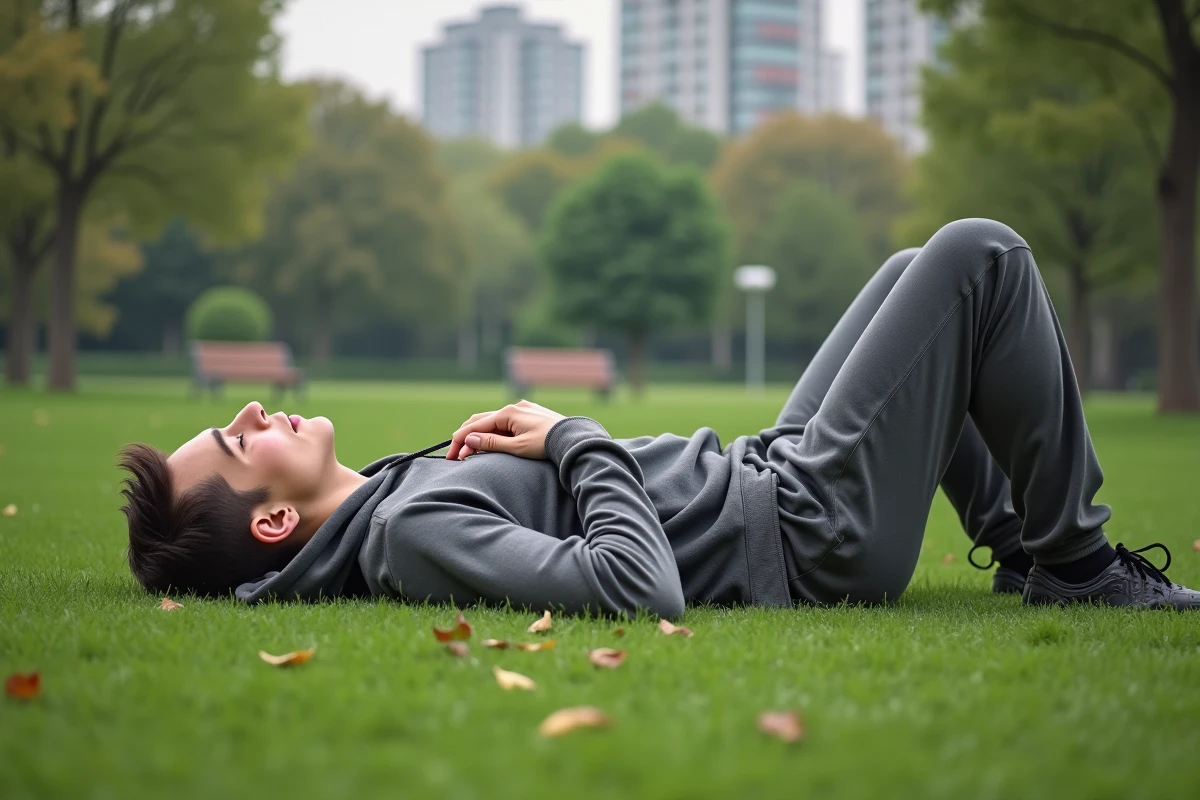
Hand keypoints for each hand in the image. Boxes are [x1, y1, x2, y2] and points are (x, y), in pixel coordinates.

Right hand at [446, 400, 565, 460]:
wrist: (573, 439)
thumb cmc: (546, 445)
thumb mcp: (516, 447)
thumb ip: (491, 443)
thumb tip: (469, 439)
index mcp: (508, 413)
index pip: (476, 426)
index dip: (461, 440)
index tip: (451, 455)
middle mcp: (513, 407)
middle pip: (481, 421)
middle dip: (467, 437)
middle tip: (456, 454)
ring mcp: (522, 409)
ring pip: (493, 421)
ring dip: (480, 434)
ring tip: (470, 451)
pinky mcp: (529, 415)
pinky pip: (505, 422)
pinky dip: (493, 431)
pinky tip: (490, 441)